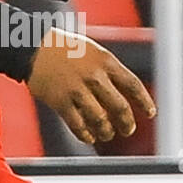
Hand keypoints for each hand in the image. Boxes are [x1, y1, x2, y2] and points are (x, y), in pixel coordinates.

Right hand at [27, 26, 155, 143]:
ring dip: (107, 131)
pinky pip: (78, 125)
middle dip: (127, 123)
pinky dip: (86, 135)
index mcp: (104, 61)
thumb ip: (108, 70)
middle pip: (120, 108)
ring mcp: (76, 90)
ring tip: (106, 133)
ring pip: (101, 121)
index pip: (132, 85)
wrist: (32, 47)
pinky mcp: (60, 101)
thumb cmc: (64, 49)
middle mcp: (93, 76)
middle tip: (127, 129)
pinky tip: (88, 135)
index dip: (144, 102)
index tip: (150, 113)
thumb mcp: (92, 51)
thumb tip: (124, 95)